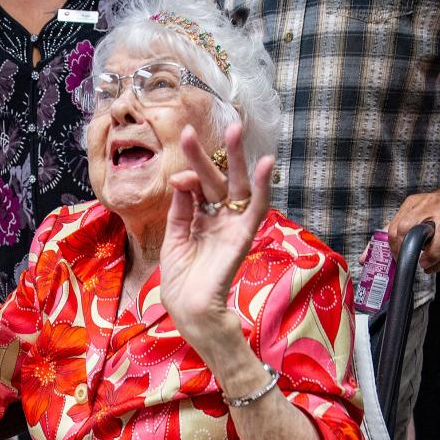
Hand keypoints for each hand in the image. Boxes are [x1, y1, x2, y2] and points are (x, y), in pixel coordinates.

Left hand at [162, 122, 272, 347]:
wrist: (190, 311)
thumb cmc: (181, 281)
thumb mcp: (174, 238)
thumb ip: (180, 208)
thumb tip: (184, 177)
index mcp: (200, 220)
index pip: (196, 187)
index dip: (188, 173)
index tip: (178, 172)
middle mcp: (218, 219)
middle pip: (215, 180)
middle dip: (207, 154)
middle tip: (194, 128)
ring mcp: (232, 225)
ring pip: (237, 186)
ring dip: (237, 158)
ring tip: (237, 129)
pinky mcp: (243, 235)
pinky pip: (256, 207)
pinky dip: (263, 186)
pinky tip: (266, 164)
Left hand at [385, 182, 439, 273]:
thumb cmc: (436, 210)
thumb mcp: (413, 214)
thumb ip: (393, 232)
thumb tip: (368, 256)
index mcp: (413, 203)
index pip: (396, 226)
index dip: (395, 247)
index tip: (396, 258)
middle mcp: (430, 205)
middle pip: (414, 228)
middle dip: (408, 249)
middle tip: (409, 261)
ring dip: (433, 255)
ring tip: (425, 266)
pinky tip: (437, 265)